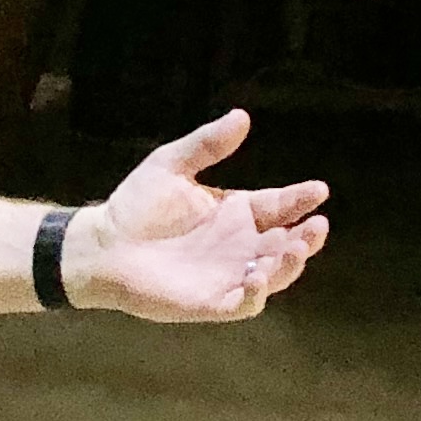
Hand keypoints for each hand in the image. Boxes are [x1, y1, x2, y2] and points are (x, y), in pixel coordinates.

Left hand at [67, 109, 328, 324]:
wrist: (103, 244)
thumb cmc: (137, 205)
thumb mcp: (172, 165)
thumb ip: (207, 145)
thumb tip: (242, 116)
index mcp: (237, 211)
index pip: (279, 206)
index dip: (301, 199)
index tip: (318, 190)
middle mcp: (241, 245)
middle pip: (286, 243)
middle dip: (306, 236)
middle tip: (317, 226)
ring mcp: (229, 275)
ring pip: (275, 275)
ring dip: (289, 265)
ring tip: (295, 249)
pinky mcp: (211, 302)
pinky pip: (243, 304)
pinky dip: (255, 294)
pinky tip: (256, 277)